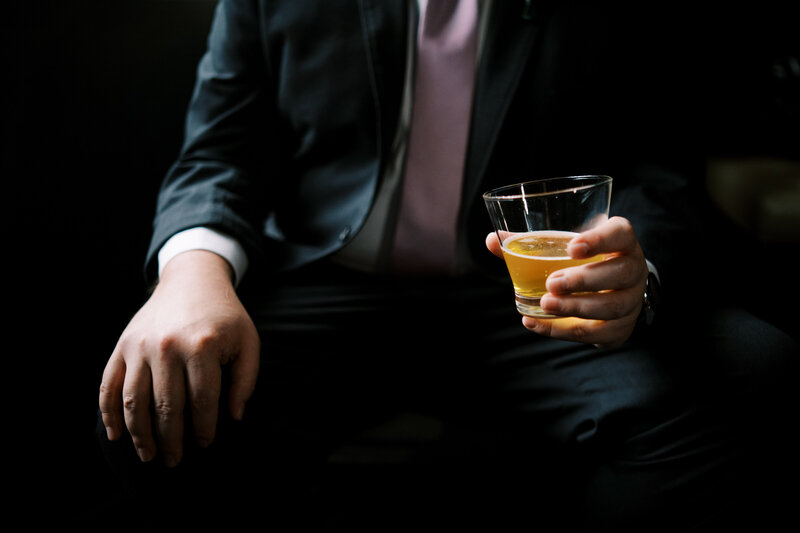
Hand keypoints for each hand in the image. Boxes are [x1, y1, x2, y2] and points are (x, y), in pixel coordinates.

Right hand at [99, 250, 259, 466]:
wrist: (192, 280)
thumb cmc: (224, 316)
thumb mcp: (247, 342)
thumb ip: (245, 380)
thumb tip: (234, 417)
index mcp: (201, 346)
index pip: (202, 401)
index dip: (204, 428)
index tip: (205, 444)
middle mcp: (167, 347)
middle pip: (166, 407)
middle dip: (171, 441)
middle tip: (174, 461)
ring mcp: (140, 347)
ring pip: (134, 402)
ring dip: (139, 435)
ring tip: (148, 455)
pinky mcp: (122, 346)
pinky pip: (109, 385)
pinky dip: (109, 413)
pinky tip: (116, 435)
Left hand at [486, 216, 647, 347]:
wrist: (611, 295)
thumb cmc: (584, 263)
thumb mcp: (565, 248)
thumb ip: (531, 244)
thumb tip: (492, 240)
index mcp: (622, 241)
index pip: (620, 233)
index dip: (600, 239)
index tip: (572, 248)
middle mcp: (634, 269)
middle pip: (620, 272)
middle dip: (584, 279)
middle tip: (552, 283)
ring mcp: (631, 301)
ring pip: (611, 305)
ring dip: (575, 306)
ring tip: (545, 303)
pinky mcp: (620, 329)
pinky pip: (594, 333)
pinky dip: (562, 330)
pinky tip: (536, 323)